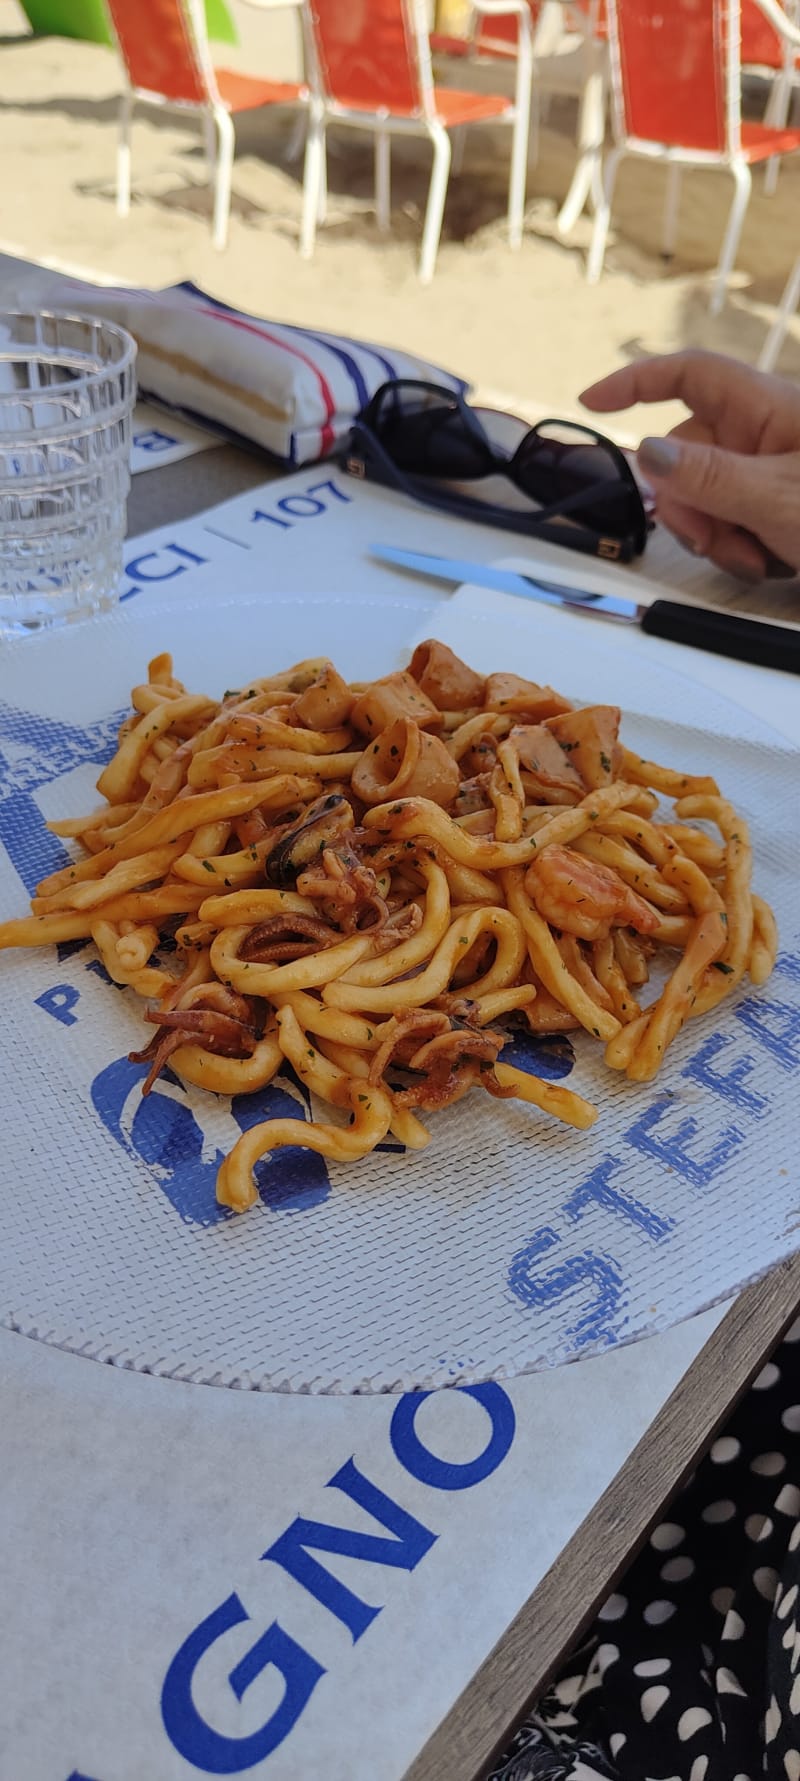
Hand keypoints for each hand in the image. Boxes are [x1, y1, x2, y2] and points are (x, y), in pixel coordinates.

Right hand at [580, 350, 799, 579]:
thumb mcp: (779, 498)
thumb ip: (710, 478)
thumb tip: (644, 451)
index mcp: (767, 407)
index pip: (690, 375)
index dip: (637, 382)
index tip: (590, 403)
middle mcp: (762, 433)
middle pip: (687, 455)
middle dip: (689, 504)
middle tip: (712, 541)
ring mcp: (766, 472)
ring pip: (703, 497)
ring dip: (716, 535)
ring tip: (758, 559)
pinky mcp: (773, 506)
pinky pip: (729, 522)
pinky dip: (738, 547)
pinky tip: (770, 561)